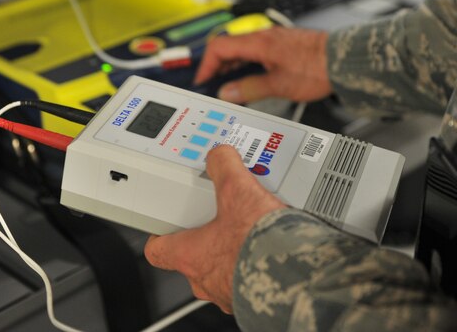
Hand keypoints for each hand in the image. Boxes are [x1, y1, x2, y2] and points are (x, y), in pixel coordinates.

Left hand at [144, 145, 285, 312]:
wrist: (298, 277)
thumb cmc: (261, 246)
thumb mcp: (239, 191)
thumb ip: (224, 167)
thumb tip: (220, 157)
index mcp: (191, 256)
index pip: (158, 250)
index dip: (161, 234)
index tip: (167, 224)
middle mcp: (206, 281)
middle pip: (194, 257)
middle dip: (208, 237)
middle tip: (223, 219)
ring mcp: (229, 295)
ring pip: (222, 272)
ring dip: (234, 253)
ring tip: (253, 231)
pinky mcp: (254, 300)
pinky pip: (248, 282)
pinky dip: (255, 266)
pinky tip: (271, 249)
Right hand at [195, 26, 331, 102]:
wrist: (343, 60)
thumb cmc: (317, 68)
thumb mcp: (279, 85)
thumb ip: (250, 89)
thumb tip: (228, 93)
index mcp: (258, 43)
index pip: (219, 46)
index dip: (206, 64)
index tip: (203, 80)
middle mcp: (263, 37)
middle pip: (229, 47)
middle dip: (217, 67)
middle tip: (213, 86)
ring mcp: (273, 40)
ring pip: (242, 49)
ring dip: (232, 66)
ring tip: (231, 86)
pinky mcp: (282, 45)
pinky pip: (255, 51)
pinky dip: (247, 64)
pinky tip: (251, 78)